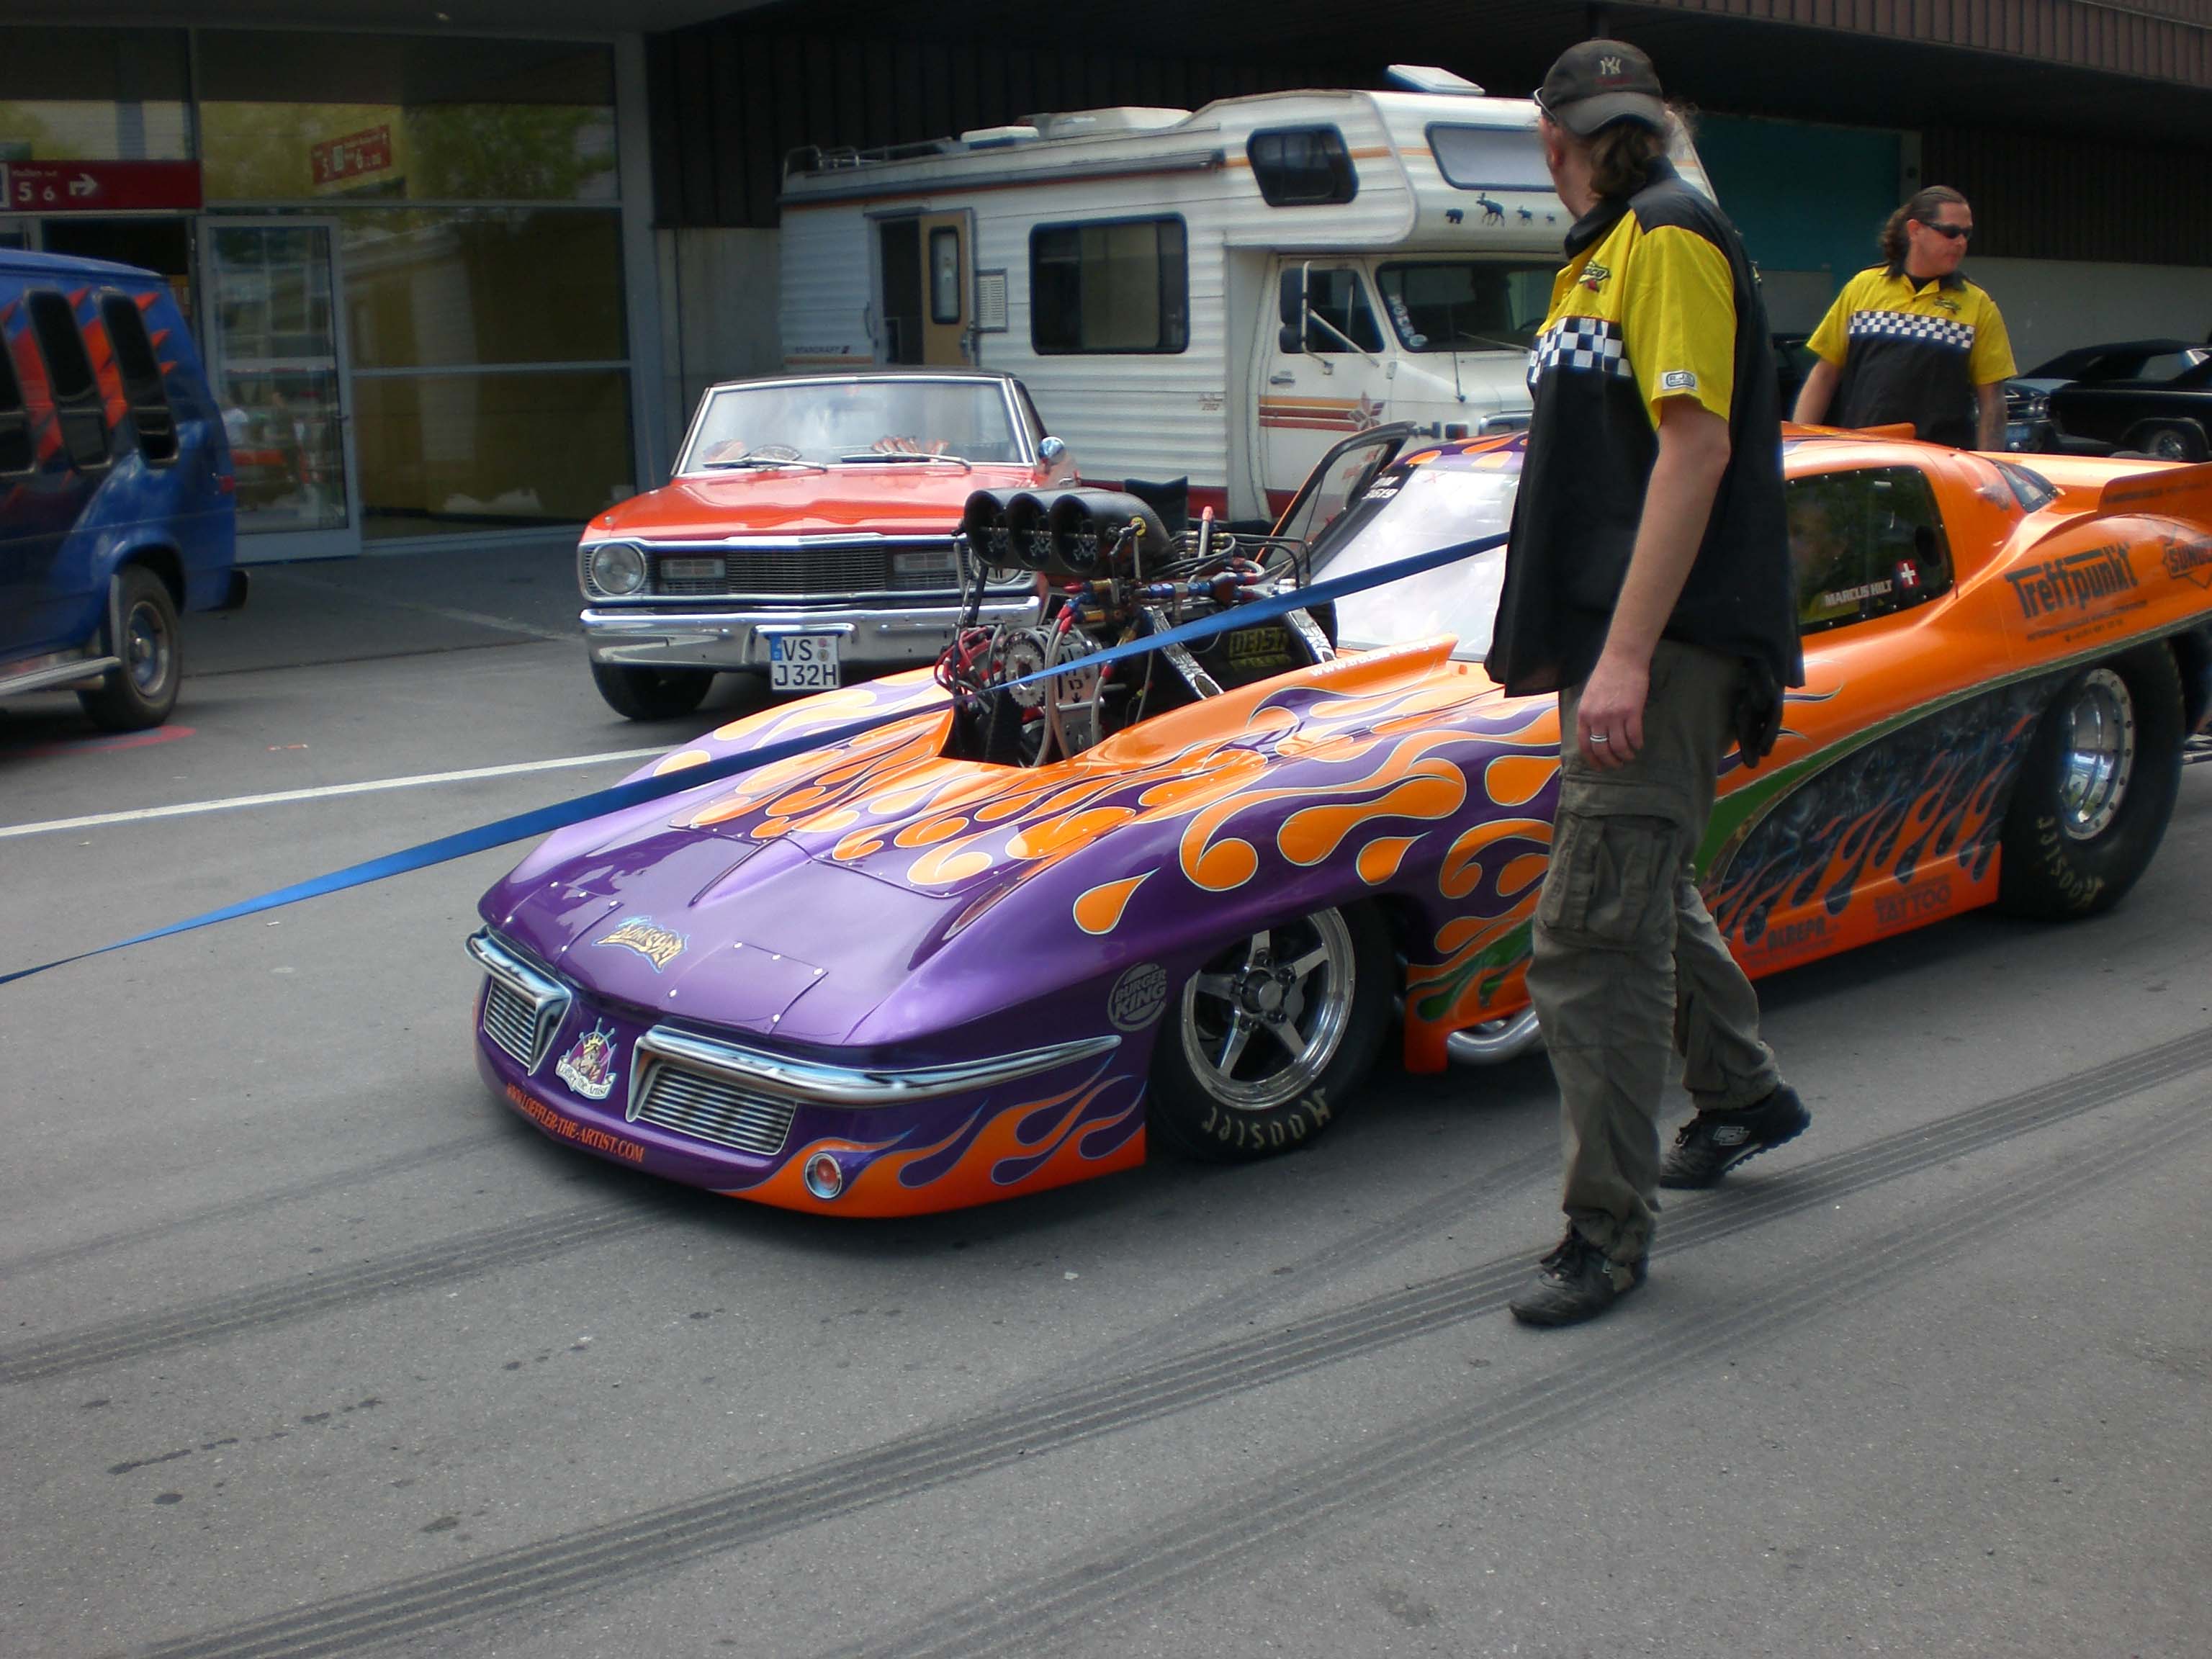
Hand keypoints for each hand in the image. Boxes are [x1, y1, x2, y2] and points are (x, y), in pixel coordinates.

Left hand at [1576, 650, 1649, 769]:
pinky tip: (1639, 745)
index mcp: (1584, 715)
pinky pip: (1634, 736)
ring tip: (1629, 756)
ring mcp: (1615, 716)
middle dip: (1610, 761)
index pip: (1585, 745)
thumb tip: (1593, 736)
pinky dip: (1637, 744)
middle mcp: (1597, 718)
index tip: (1599, 767)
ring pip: (1619, 746)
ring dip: (1625, 755)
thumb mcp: (1589, 698)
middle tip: (1617, 764)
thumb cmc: (1605, 676)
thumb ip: (1589, 716)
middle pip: (1602, 749)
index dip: (1593, 760)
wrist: (1622, 659)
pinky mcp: (1632, 712)